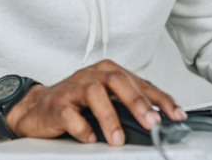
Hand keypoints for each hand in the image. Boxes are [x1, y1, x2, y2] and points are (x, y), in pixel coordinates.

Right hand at [0, 60, 186, 144]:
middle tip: (151, 123)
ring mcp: (73, 88)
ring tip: (118, 140)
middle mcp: (92, 75)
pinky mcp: (56, 104)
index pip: (140, 82)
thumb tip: (158, 119)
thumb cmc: (76, 103)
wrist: (35, 108)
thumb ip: (129, 105)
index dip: (160, 99)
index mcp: (108, 71)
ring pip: (94, 94)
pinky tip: (90, 138)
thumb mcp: (107, 100)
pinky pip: (70, 114)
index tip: (176, 114)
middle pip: (118, 81)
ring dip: (110, 118)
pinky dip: (82, 128)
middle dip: (138, 103)